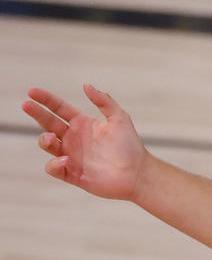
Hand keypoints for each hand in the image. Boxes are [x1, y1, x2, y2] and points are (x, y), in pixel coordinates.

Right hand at [22, 84, 147, 200]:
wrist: (137, 173)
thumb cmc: (130, 146)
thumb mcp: (119, 118)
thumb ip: (104, 101)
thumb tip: (86, 85)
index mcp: (83, 123)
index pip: (59, 108)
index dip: (46, 100)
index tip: (32, 91)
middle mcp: (74, 138)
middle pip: (48, 123)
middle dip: (36, 113)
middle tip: (26, 104)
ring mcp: (71, 156)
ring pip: (47, 145)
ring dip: (44, 139)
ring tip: (49, 137)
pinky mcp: (72, 174)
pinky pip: (54, 168)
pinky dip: (55, 164)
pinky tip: (65, 160)